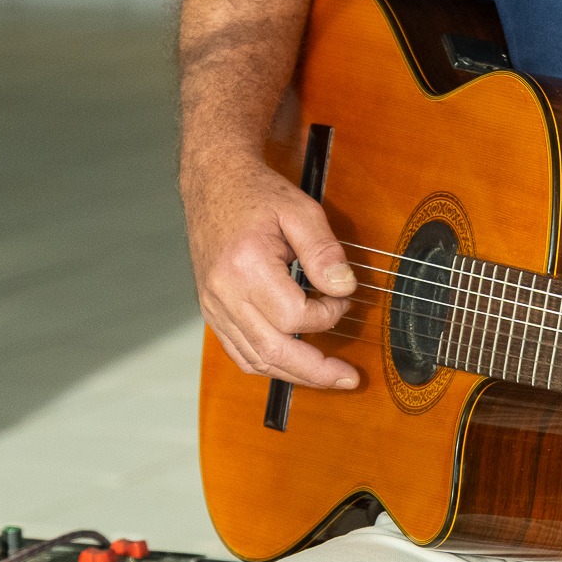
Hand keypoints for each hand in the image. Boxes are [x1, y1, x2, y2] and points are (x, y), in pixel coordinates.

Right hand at [184, 155, 359, 389]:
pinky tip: (294, 363)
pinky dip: (269, 364)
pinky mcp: (212, 312)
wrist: (213, 183)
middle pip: (272, 352)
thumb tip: (345, 287)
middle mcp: (223, 294)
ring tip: (328, 377)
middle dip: (316, 372)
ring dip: (295, 374)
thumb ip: (324, 250)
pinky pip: (240, 353)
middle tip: (348, 378)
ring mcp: (214, 307)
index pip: (294, 315)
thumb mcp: (300, 210)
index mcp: (244, 267)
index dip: (327, 314)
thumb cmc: (256, 194)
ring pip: (255, 360)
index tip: (342, 298)